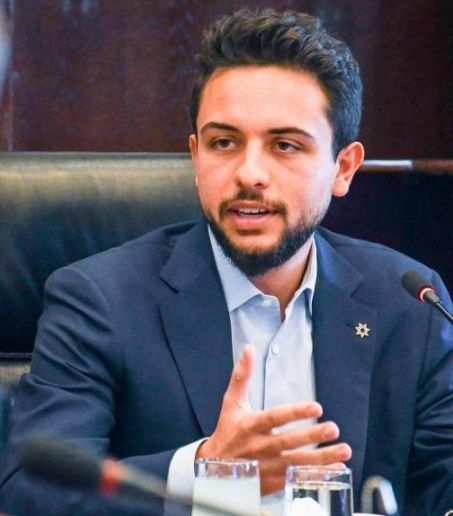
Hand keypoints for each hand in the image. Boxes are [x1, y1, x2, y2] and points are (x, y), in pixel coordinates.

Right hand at [196, 345, 351, 494]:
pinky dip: (316, 477)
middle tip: (333, 428)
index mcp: (249, 426)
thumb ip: (242, 376)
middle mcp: (259, 447)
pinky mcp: (272, 483)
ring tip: (344, 450)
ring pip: (297, 463)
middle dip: (312, 436)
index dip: (295, 412)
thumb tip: (249, 349)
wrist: (214, 470)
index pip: (275, 418)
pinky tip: (336, 470)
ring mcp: (267, 467)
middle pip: (288, 442)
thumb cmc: (226, 431)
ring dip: (322, 458)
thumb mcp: (231, 402)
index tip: (317, 407)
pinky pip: (297, 480)